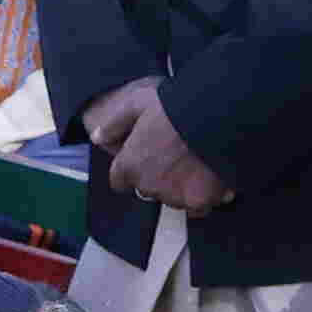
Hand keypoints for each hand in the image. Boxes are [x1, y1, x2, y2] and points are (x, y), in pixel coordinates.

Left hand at [89, 80, 225, 214]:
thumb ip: (115, 123)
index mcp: (130, 164)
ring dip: (180, 186)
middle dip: (158, 176)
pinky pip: (197, 207)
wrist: (214, 115)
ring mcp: (174, 196)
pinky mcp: (199, 201)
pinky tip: (210, 178)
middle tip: (175, 155)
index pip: (120, 181)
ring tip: (195, 163)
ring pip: (173, 198)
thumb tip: (98, 137)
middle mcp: (148, 185)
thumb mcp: (137, 103)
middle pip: (148, 189)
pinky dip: (203, 196)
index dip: (132, 169)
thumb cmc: (175, 106)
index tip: (145, 159)